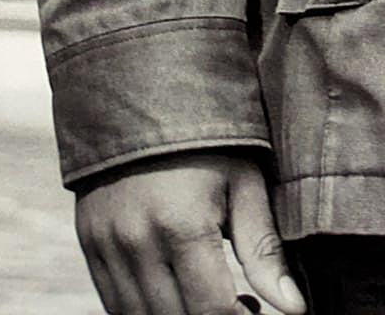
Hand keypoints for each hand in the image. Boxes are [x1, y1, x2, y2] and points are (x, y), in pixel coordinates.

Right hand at [74, 149, 305, 314]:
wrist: (144, 92)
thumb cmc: (209, 138)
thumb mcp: (244, 183)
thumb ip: (264, 250)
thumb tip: (294, 309)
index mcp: (182, 225)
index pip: (211, 311)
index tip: (257, 313)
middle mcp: (137, 242)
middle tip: (242, 306)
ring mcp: (107, 247)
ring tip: (210, 298)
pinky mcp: (90, 246)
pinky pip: (114, 303)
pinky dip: (146, 310)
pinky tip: (176, 292)